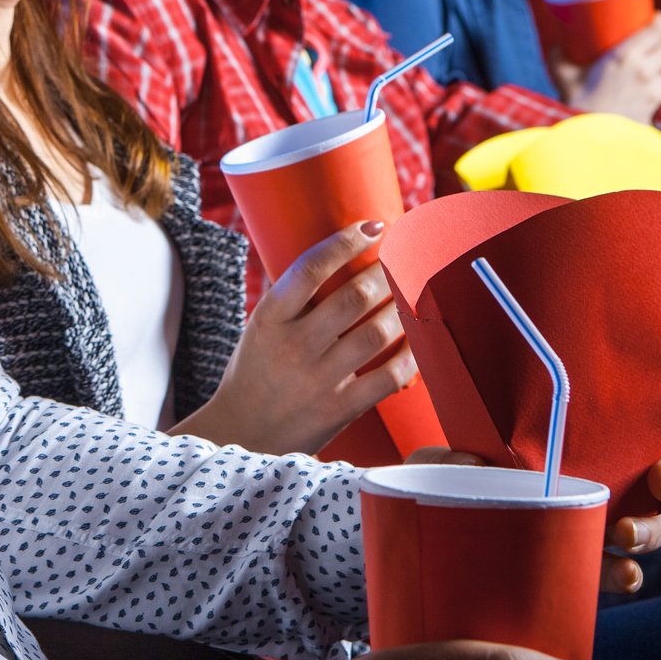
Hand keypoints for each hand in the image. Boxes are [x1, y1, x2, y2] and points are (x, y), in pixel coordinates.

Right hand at [174, 221, 413, 455]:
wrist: (242, 432)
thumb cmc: (255, 371)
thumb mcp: (260, 328)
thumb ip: (292, 298)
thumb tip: (338, 255)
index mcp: (269, 318)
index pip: (309, 269)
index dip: (345, 243)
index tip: (372, 227)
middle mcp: (294, 345)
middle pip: (354, 298)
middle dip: (388, 271)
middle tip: (406, 257)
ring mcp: (319, 379)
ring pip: (377, 334)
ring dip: (403, 308)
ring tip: (415, 292)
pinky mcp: (340, 408)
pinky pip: (388, 377)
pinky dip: (410, 356)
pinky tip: (418, 340)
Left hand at [405, 402, 660, 595]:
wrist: (439, 543)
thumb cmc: (448, 486)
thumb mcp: (439, 463)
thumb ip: (443, 458)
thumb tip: (468, 464)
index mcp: (579, 439)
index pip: (636, 418)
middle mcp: (601, 476)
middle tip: (660, 479)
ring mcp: (600, 521)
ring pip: (652, 524)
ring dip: (651, 529)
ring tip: (625, 533)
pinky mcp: (589, 564)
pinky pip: (623, 571)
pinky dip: (628, 573)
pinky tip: (621, 574)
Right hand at [550, 12, 660, 122]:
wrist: (585, 140)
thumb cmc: (573, 103)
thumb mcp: (562, 74)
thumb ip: (559, 55)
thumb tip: (557, 44)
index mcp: (624, 57)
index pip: (658, 30)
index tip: (655, 18)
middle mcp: (644, 72)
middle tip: (652, 40)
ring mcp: (652, 93)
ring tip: (655, 66)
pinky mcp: (654, 111)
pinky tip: (656, 88)